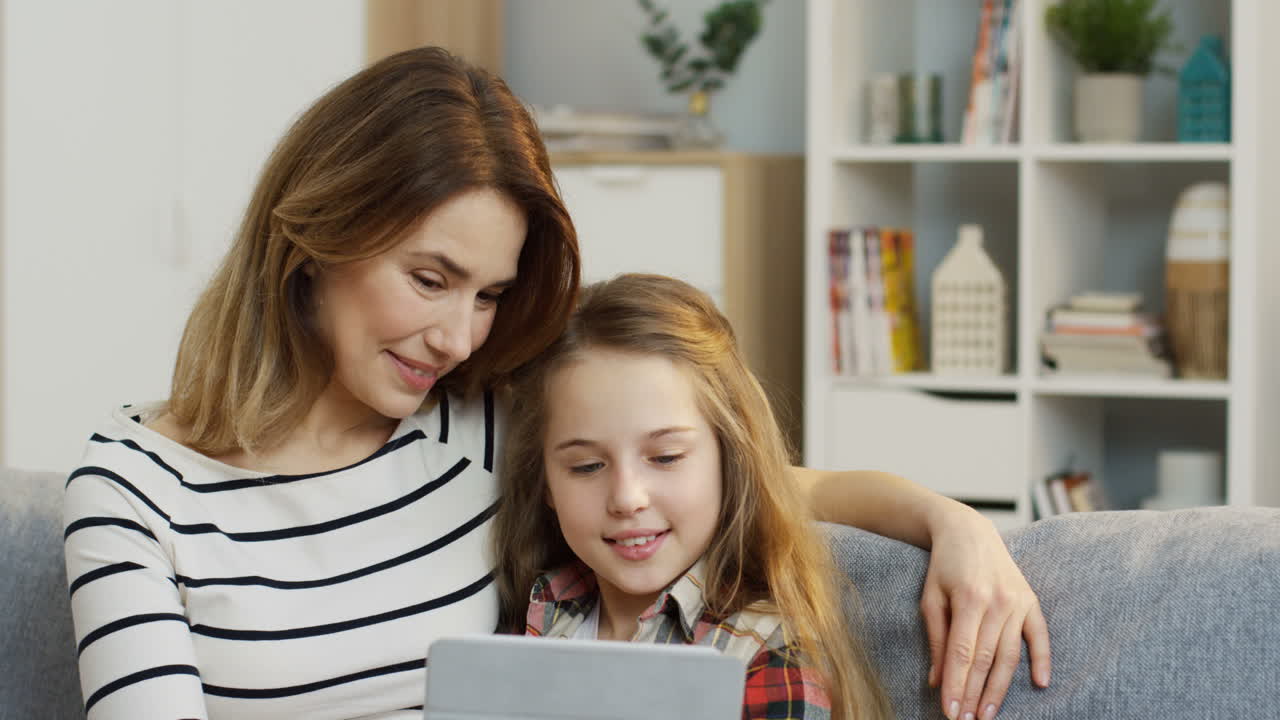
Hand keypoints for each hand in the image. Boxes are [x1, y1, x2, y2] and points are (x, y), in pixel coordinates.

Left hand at [919, 504, 1050, 719]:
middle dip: (976, 694)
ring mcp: (1018, 601)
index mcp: (969, 598)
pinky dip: (1043, 659)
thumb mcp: (930, 598)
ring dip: (1000, 688)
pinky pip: (1040, 635)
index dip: (957, 686)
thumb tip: (937, 681)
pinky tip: (1040, 683)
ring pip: (1010, 654)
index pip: (962, 653)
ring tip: (989, 714)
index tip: (950, 712)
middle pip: (986, 659)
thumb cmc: (943, 567)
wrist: (968, 531)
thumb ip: (936, 639)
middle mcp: (997, 601)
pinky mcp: (1031, 600)